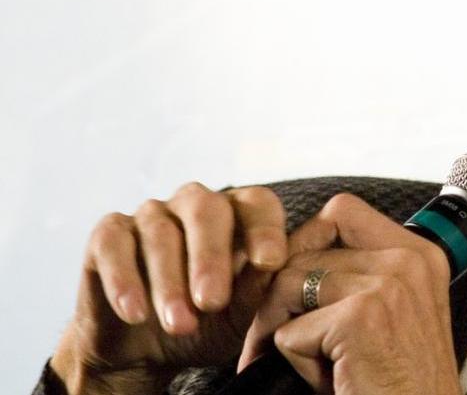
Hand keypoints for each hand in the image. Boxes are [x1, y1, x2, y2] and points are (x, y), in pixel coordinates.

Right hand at [51, 183, 288, 394]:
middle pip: (206, 208)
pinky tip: (135, 313)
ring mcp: (150, 215)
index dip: (265, 228)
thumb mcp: (237, 316)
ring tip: (178, 325)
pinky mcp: (108, 235)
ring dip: (169, 282)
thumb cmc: (203, 324)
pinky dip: (124, 280)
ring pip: (160, 231)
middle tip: (212, 301)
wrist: (144, 349)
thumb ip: (255, 290)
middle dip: (210, 256)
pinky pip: (113, 244)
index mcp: (237, 216)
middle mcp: (194, 205)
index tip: (269, 263)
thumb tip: (271, 265)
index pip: (257, 203)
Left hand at [238, 193, 460, 394]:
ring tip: (311, 364)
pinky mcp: (361, 318)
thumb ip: (363, 276)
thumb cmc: (407, 386)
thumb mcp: (396, 315)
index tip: (299, 288)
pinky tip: (332, 380)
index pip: (341, 211)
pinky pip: (289, 331)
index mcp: (420, 254)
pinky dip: (295, 363)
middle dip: (279, 295)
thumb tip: (294, 257)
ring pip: (287, 285)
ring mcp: (387, 285)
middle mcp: (408, 261)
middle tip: (278, 337)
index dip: (306, 245)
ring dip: (283, 331)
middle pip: (305, 248)